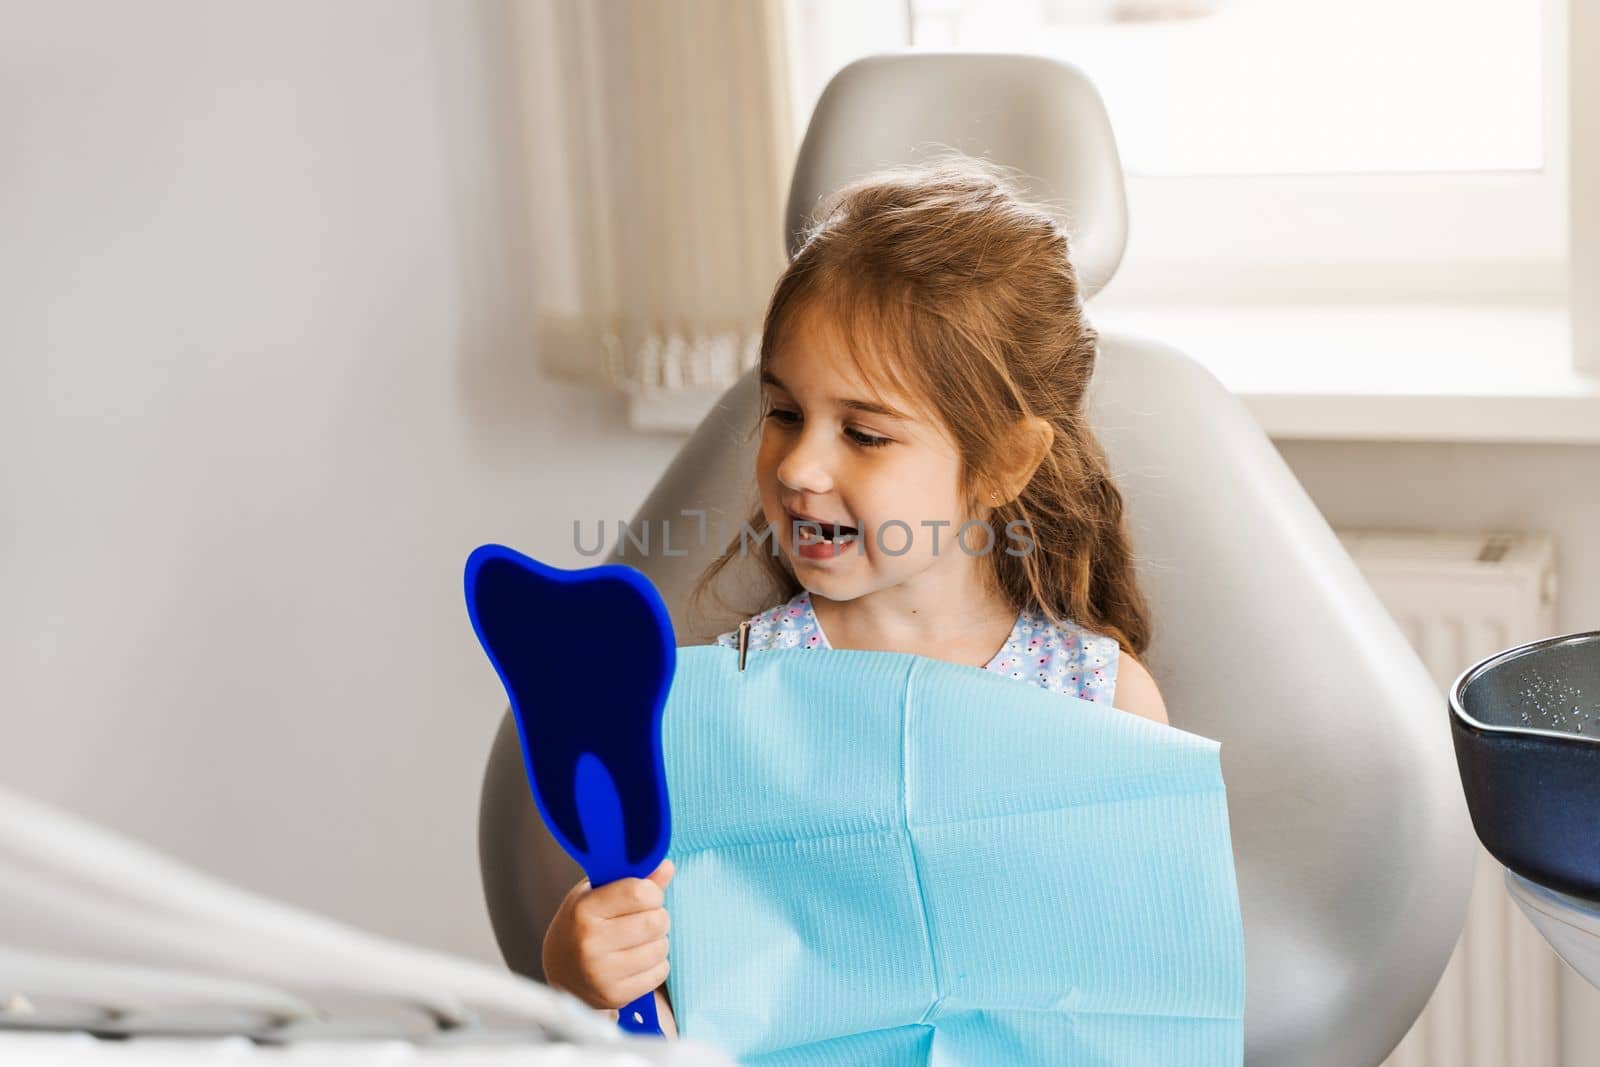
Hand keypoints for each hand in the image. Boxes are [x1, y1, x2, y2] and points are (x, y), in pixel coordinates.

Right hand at [542, 859, 674, 1013]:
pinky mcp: (614, 995)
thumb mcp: (599, 894)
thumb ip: (635, 880)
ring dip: (657, 941)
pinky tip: (637, 960)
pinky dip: (656, 964)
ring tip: (638, 941)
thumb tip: (668, 866)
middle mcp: (590, 942)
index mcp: (584, 910)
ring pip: (661, 948)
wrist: (561, 971)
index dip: (652, 892)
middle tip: (643, 919)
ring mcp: (601, 973)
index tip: (646, 895)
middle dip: (657, 916)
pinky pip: (659, 972)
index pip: (639, 892)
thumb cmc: (584, 923)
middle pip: (655, 921)